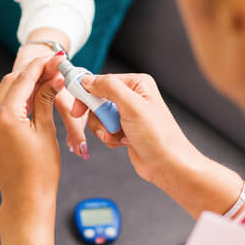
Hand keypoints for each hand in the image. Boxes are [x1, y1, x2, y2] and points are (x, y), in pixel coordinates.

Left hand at [0, 54, 66, 208]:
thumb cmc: (40, 171)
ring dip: (24, 84)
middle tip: (54, 68)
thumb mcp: (46, 131)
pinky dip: (16, 98)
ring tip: (47, 80)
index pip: (23, 80)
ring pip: (4, 93)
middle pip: (10, 82)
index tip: (56, 57)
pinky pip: (1, 107)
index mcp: (5, 116)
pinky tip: (33, 97)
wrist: (25, 199)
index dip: (41, 66)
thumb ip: (45, 100)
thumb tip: (53, 77)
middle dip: (32, 72)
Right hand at [73, 73, 202, 186]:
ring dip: (104, 129)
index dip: (88, 94)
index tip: (78, 108)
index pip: (102, 81)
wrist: (167, 164)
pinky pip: (105, 129)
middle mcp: (133, 96)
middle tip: (106, 126)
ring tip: (117, 136)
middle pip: (98, 100)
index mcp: (137, 84)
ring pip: (99, 117)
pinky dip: (110, 137)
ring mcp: (128, 114)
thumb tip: (87, 79)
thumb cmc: (157, 136)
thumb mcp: (132, 106)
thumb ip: (108, 87)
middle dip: (99, 116)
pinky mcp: (124, 129)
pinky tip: (123, 142)